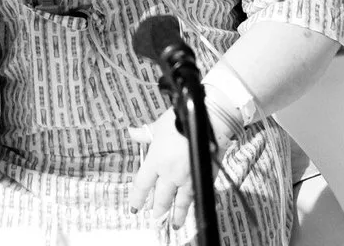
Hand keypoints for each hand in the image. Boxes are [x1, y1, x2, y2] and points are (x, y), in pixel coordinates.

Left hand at [127, 109, 194, 227]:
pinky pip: (196, 194)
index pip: (143, 185)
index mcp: (156, 161)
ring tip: (174, 224)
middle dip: (158, 209)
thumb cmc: (182, 119)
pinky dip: (194, 203)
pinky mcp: (204, 177)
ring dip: (176, 214)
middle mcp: (170, 173)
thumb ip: (146, 134)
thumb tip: (133, 132)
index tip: (135, 208)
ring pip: (180, 201)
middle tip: (156, 216)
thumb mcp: (160, 125)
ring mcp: (188, 178)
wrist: (209, 119)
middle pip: (161, 198)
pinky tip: (193, 207)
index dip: (137, 198)